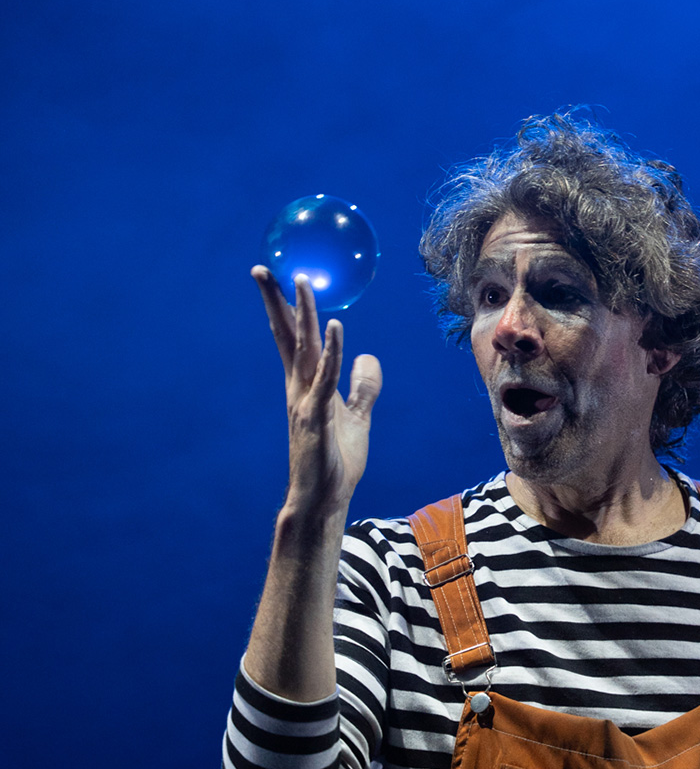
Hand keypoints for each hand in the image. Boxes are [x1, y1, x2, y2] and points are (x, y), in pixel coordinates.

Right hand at [252, 266, 382, 518]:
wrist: (323, 499)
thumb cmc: (335, 461)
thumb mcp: (357, 417)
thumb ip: (363, 387)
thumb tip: (368, 357)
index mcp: (304, 386)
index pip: (290, 340)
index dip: (283, 310)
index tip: (276, 280)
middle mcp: (298, 388)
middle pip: (285, 336)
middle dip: (275, 302)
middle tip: (262, 268)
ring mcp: (304, 402)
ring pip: (303, 350)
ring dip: (303, 315)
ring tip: (302, 283)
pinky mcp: (317, 418)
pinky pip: (324, 378)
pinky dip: (330, 352)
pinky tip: (335, 328)